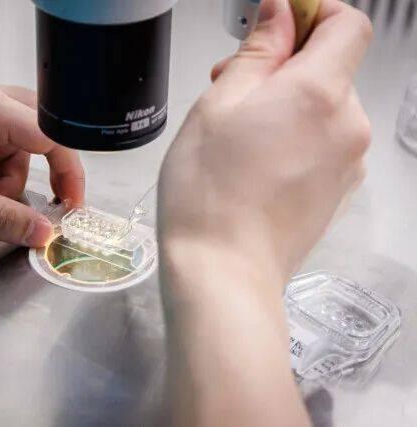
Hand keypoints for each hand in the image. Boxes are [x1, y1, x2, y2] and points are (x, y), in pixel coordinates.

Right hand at [159, 0, 371, 285]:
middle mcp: (348, 125)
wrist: (223, 271)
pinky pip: (324, 143)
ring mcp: (348, 162)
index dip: (315, 13)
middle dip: (285, 66)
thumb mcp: (217, 104)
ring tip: (238, 133)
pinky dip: (296, 137)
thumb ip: (257, 51)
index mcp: (318, 93)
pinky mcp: (338, 190)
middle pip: (330, 68)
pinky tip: (255, 162)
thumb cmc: (209, 193)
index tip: (279, 23)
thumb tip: (279, 13)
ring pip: (324, 108)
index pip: (347, 25)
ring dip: (287, 104)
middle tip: (231, 86)